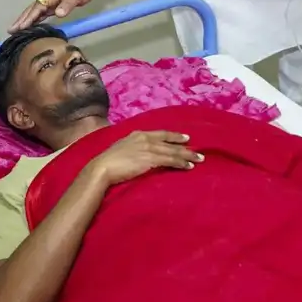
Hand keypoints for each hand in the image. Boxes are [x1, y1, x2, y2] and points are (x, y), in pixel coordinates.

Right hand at [9, 0, 101, 31]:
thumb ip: (68, 4)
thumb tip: (58, 13)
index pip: (37, 8)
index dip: (29, 18)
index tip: (20, 27)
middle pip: (31, 9)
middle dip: (21, 20)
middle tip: (10, 30)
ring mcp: (49, 1)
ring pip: (34, 12)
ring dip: (24, 20)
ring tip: (15, 30)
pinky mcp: (53, 5)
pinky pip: (40, 13)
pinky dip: (33, 19)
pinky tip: (30, 26)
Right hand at [85, 131, 200, 186]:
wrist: (103, 167)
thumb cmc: (108, 161)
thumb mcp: (121, 147)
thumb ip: (131, 146)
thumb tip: (136, 151)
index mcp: (138, 134)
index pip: (161, 134)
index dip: (174, 136)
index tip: (185, 138)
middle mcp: (146, 139)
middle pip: (170, 142)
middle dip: (185, 147)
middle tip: (198, 151)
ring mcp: (149, 148)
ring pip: (173, 152)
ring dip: (187, 156)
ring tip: (198, 160)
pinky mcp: (151, 159)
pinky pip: (170, 161)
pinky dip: (180, 163)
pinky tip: (188, 166)